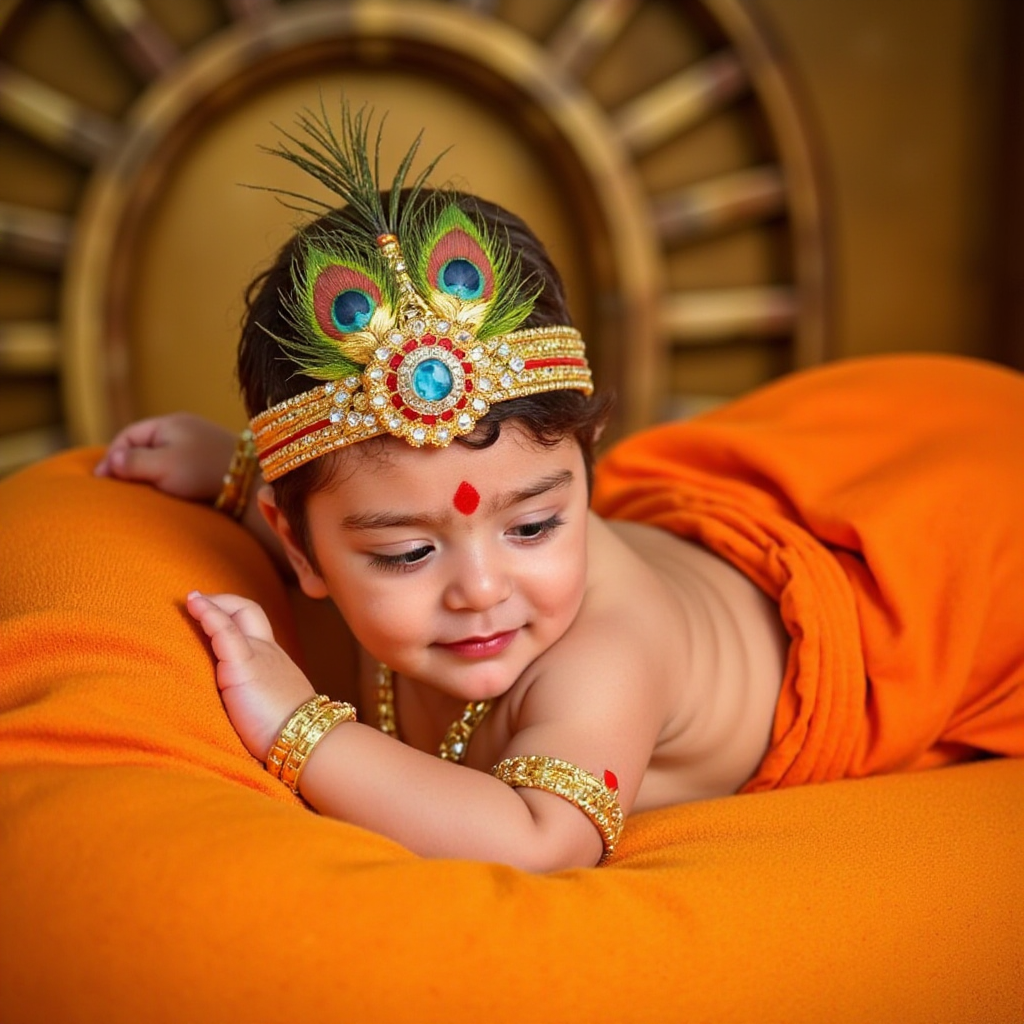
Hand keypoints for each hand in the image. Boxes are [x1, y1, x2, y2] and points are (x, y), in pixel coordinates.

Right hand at [95, 413, 237, 502]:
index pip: (129, 435)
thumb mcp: (163, 465)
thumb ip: (133, 461)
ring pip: (161, 458)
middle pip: (144, 446)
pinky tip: (164, 494)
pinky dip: (167, 478)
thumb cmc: (205, 472)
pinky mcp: (210, 462)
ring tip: (137, 494)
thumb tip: (109, 460)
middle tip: (114, 488)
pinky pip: (179, 467)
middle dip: (127, 465)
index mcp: (170, 423)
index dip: (111, 456)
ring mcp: (199, 445)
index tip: (101, 479)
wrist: (252, 483)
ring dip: (147, 473)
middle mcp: (185, 429)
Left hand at [186, 591, 316, 760]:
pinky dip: (210, 615)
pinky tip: (195, 608)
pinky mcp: (244, 666)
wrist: (305, 740)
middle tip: (199, 602)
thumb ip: (254, 698)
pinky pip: (225, 631)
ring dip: (211, 604)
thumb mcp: (270, 709)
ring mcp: (259, 655)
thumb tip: (237, 710)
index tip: (209, 612)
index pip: (253, 628)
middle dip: (223, 602)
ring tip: (191, 601)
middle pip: (249, 611)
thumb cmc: (287, 734)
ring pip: (239, 615)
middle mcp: (268, 652)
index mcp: (273, 662)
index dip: (231, 615)